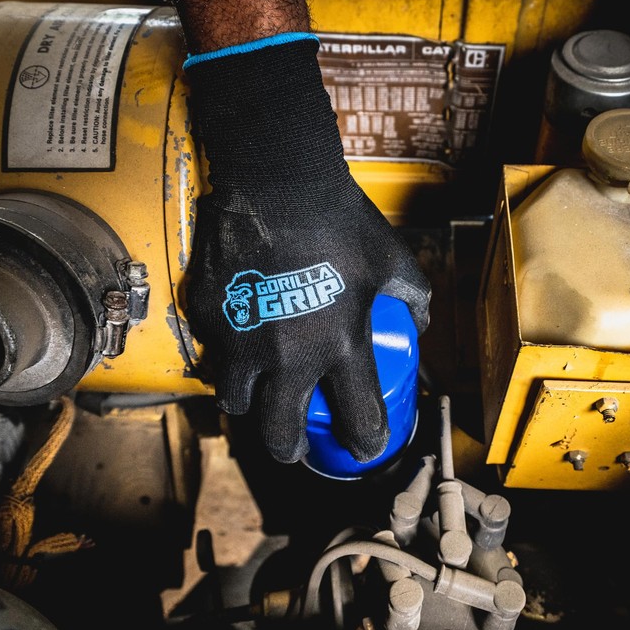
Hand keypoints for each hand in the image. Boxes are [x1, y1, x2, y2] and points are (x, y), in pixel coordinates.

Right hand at [183, 38, 430, 463]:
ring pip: (235, 401)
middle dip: (291, 449)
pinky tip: (237, 335)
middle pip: (280, 435)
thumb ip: (413, 294)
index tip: (366, 446)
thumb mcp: (390, 257)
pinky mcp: (206, 316)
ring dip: (250, 405)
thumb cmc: (339, 220)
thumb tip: (423, 319)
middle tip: (296, 444)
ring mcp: (239, 340)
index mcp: (339, 346)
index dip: (367, 441)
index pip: (358, 419)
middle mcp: (286, 357)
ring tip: (259, 393)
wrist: (276, 181)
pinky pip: (211, 350)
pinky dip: (224, 353)